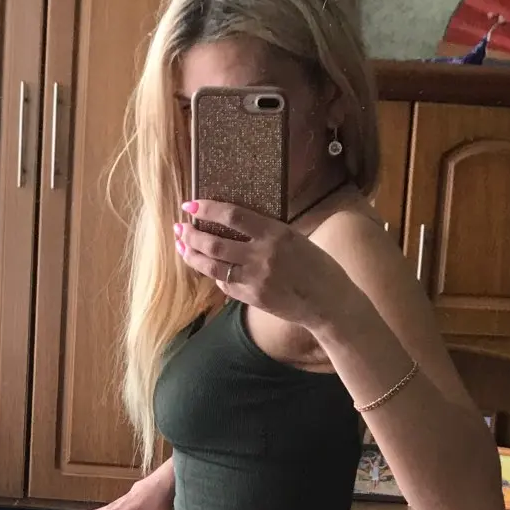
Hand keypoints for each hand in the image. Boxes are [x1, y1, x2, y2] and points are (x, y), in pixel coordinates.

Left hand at [175, 201, 349, 329]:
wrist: (330, 304)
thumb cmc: (318, 268)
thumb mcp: (295, 239)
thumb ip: (267, 233)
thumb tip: (235, 223)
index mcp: (276, 234)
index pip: (232, 216)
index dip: (207, 209)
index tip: (190, 205)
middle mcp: (262, 256)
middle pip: (214, 243)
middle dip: (190, 234)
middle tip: (179, 227)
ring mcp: (255, 280)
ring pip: (212, 266)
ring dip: (192, 255)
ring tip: (181, 245)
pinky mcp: (252, 298)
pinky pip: (225, 283)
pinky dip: (213, 273)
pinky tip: (206, 266)